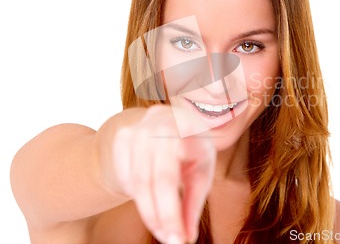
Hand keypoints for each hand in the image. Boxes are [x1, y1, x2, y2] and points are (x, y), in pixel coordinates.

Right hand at [110, 105, 215, 242]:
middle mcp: (157, 124)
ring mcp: (136, 129)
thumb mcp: (201, 171)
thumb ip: (193, 204)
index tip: (177, 240)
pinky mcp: (122, 137)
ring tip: (163, 228)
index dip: (170, 212)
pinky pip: (125, 176)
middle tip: (169, 239)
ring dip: (148, 212)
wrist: (170, 123)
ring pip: (135, 182)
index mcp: (185, 128)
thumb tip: (186, 238)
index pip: (169, 178)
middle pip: (149, 181)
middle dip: (158, 216)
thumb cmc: (192, 151)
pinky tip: (151, 202)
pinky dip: (137, 196)